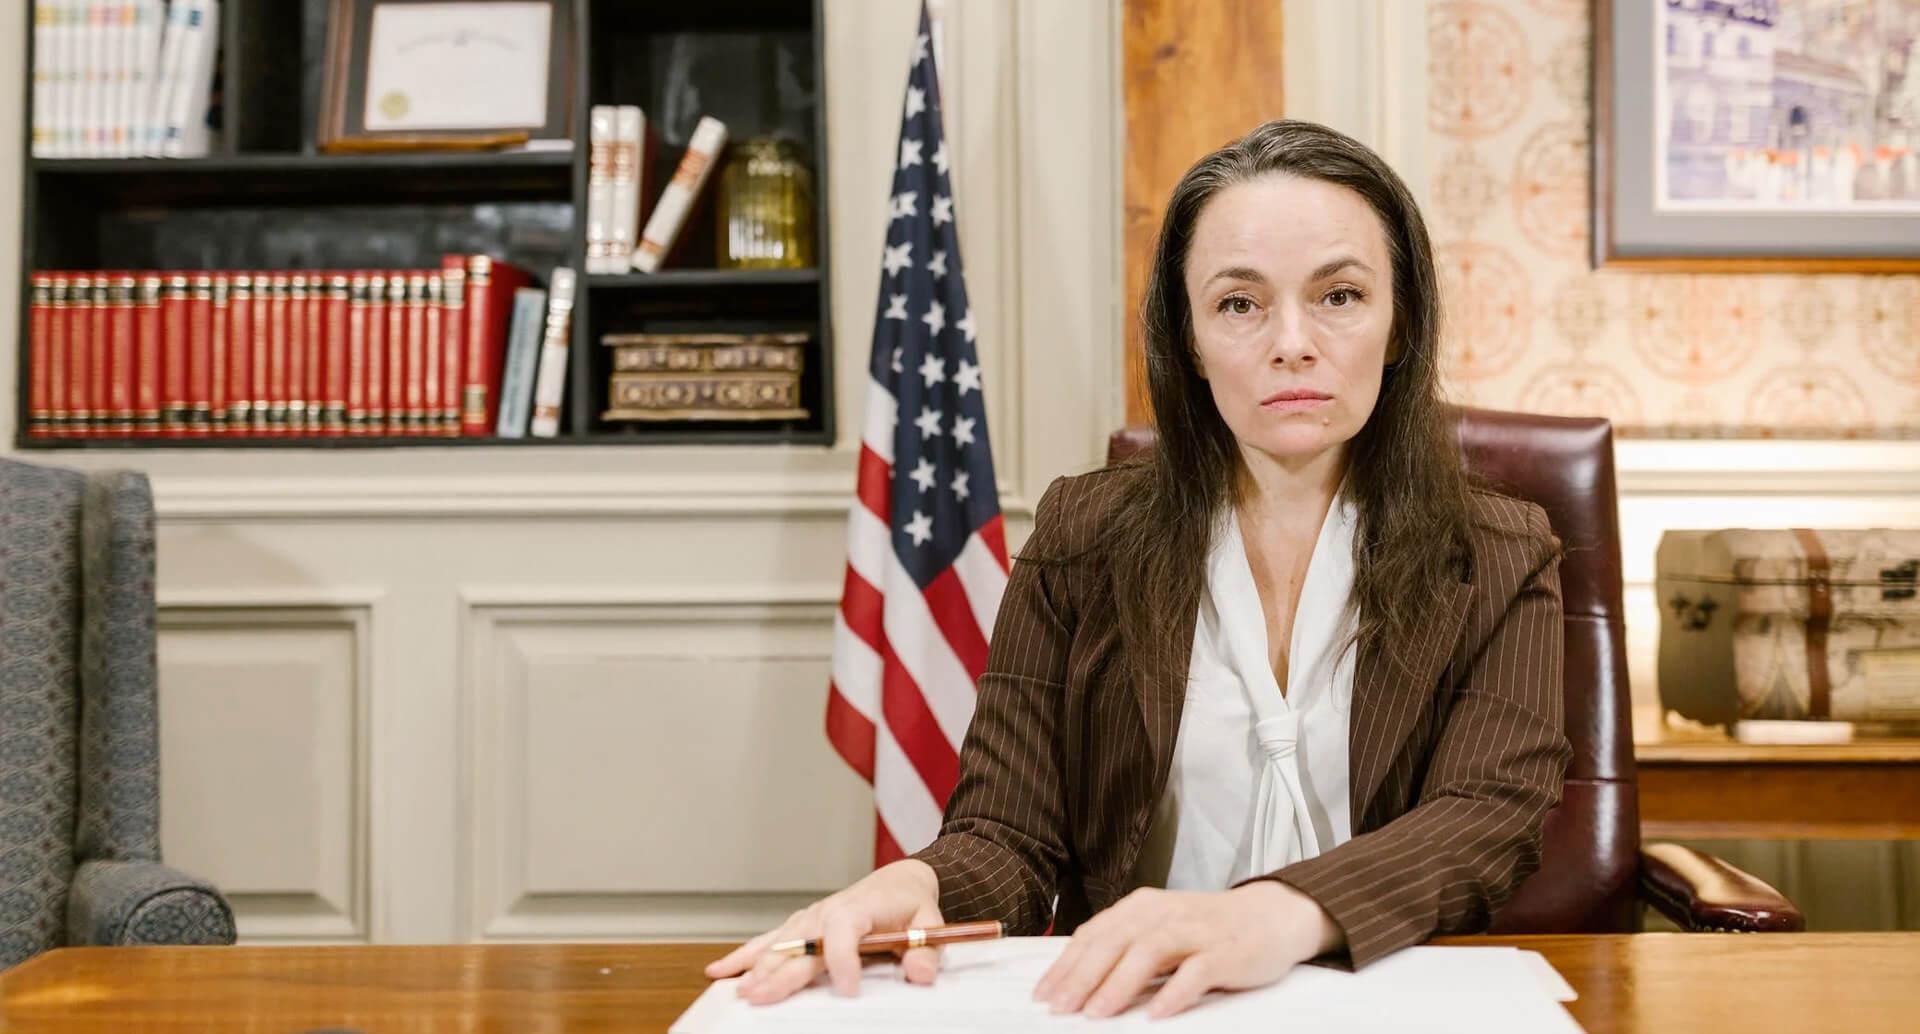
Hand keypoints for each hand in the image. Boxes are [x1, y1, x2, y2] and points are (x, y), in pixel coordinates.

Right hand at [704, 860, 944, 1004]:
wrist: (898, 882)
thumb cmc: (909, 903)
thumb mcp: (928, 924)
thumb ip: (924, 950)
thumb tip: (921, 972)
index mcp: (858, 909)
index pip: (843, 931)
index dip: (844, 960)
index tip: (848, 988)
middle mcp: (827, 912)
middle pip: (800, 944)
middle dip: (780, 972)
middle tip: (762, 997)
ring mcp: (810, 919)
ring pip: (779, 945)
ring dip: (758, 968)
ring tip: (742, 991)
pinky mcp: (801, 926)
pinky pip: (769, 941)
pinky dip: (744, 956)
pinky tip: (721, 972)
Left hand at [1032, 881, 1340, 1019]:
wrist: (1270, 915)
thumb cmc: (1207, 928)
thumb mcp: (1160, 928)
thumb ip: (1126, 946)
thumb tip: (1079, 979)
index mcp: (1142, 907)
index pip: (1095, 934)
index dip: (1066, 964)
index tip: (1043, 993)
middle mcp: (1164, 913)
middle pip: (1115, 942)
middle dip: (1083, 976)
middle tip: (1060, 1006)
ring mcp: (1196, 931)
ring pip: (1149, 952)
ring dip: (1119, 983)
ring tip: (1096, 1013)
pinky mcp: (1225, 952)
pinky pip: (1196, 972)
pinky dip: (1174, 992)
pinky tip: (1156, 1013)